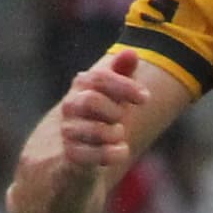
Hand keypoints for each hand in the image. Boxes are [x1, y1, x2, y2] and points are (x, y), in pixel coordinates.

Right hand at [55, 52, 157, 186]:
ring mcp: (68, 132)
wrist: (67, 161)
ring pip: (95, 130)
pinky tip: (120, 151)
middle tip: (121, 120)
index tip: (145, 98)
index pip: (98, 78)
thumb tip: (131, 52)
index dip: (124, 86)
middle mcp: (70, 107)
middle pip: (91, 100)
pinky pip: (89, 155)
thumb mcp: (112, 96)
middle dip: (115, 111)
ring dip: (114, 134)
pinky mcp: (69, 158)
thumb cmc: (96, 121)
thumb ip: (121, 74)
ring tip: (118, 136)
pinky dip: (111, 154)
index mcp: (81, 87)